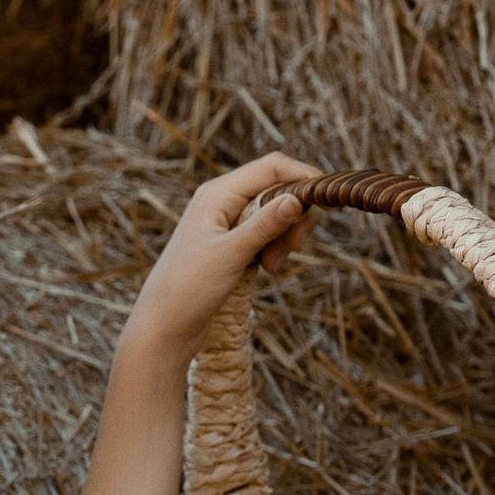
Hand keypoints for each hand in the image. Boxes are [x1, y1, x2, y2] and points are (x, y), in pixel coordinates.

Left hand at [120, 152, 318, 363]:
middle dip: (294, 214)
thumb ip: (265, 225)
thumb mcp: (231, 254)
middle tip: (296, 246)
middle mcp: (221, 201)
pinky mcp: (231, 243)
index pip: (271, 167)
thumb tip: (298, 198)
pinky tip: (265, 269)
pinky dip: (274, 247)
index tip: (329, 199)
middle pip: (277, 188)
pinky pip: (265, 232)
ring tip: (271, 266)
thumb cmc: (188, 289)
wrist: (165, 327)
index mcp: (217, 193)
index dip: (303, 177)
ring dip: (284, 235)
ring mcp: (226, 222)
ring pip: (275, 212)